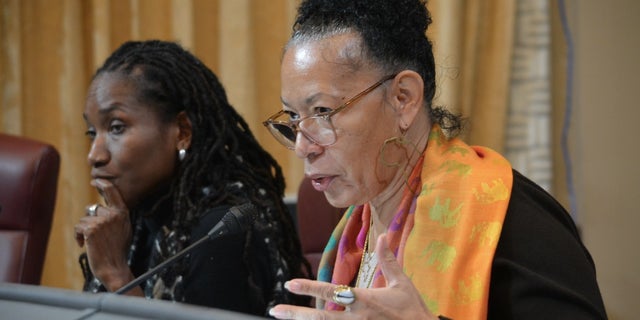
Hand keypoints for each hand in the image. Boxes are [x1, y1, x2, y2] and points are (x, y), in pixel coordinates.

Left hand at [74, 178, 135, 292]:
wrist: (114, 268)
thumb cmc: (117, 252)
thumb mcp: (124, 230)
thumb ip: (116, 217)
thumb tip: (100, 208)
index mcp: (123, 213)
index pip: (113, 192)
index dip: (102, 184)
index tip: (95, 181)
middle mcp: (114, 214)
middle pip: (94, 209)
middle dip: (91, 222)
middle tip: (95, 237)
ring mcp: (103, 221)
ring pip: (84, 219)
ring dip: (84, 231)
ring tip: (92, 243)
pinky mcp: (91, 229)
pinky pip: (79, 227)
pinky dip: (78, 236)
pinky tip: (84, 245)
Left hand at [269, 233, 437, 319]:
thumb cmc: (413, 310)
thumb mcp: (402, 283)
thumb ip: (388, 260)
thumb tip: (382, 237)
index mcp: (364, 300)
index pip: (331, 292)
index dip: (309, 287)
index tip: (290, 283)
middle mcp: (356, 318)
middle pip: (319, 317)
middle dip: (296, 313)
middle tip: (275, 309)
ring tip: (283, 318)